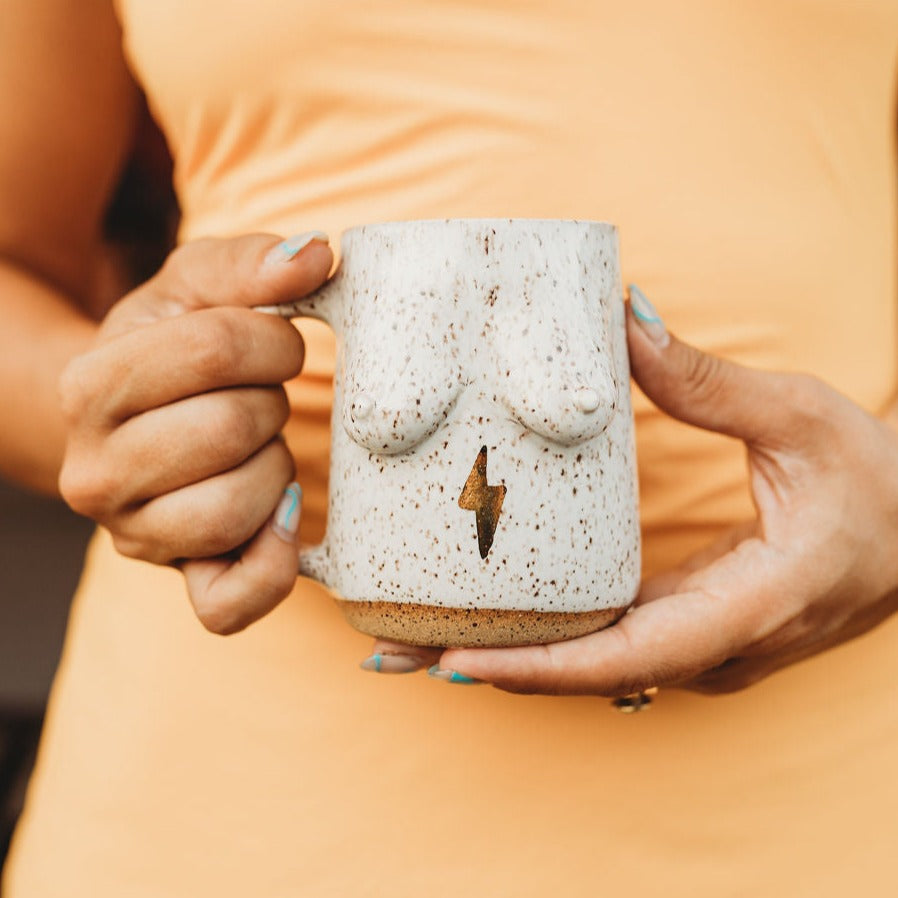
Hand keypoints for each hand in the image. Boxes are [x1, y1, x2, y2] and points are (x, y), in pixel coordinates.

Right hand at [58, 232, 331, 633]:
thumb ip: (251, 262)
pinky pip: (229, 604)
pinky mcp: (180, 578)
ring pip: (237, 507)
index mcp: (90, 385)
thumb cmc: (172, 348)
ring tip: (256, 447)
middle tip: (260, 400)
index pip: (215, 350)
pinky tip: (283, 519)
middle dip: (271, 403)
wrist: (134, 421)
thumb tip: (315, 255)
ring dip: (273, 468)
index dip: (271, 339)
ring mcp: (134, 534)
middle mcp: (95, 471)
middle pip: (231, 429)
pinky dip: (271, 565)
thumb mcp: (195, 287)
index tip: (273, 343)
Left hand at [364, 289, 897, 693]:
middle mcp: (714, 646)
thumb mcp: (805, 418)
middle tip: (388, 651)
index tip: (453, 661)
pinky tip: (485, 619)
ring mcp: (699, 645)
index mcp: (748, 608)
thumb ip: (711, 382)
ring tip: (409, 642)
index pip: (624, 656)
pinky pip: (604, 643)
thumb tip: (624, 323)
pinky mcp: (688, 625)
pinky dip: (540, 640)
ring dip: (501, 658)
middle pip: (583, 674)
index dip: (535, 667)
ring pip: (587, 668)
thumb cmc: (879, 484)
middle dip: (487, 667)